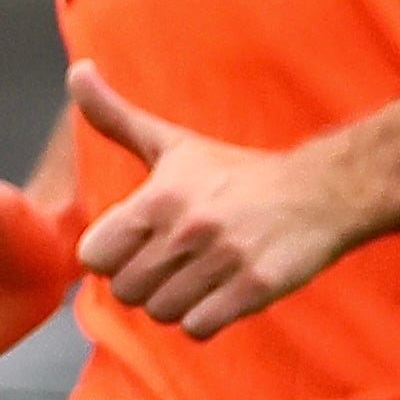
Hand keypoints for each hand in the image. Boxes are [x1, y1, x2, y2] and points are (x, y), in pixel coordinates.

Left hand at [58, 60, 369, 341]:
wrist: (323, 191)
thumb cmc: (237, 173)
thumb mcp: (172, 143)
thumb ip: (115, 117)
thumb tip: (76, 71)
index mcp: (159, 197)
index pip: (94, 257)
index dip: (113, 256)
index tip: (140, 243)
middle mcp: (188, 228)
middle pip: (127, 291)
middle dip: (146, 283)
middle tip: (177, 261)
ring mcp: (223, 259)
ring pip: (161, 313)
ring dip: (177, 303)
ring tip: (202, 275)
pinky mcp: (256, 287)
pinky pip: (199, 329)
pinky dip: (206, 320)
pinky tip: (223, 292)